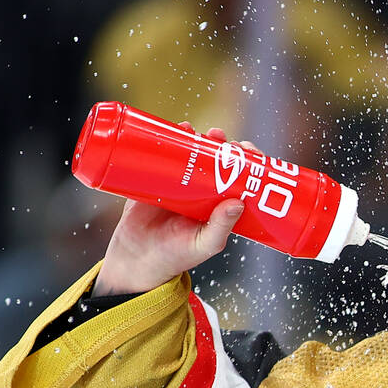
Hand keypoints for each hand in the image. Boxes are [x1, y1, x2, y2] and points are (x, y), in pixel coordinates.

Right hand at [93, 124, 253, 296]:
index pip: (239, 177)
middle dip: (225, 146)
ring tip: (207, 134)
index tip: (250, 153)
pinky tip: (180, 128)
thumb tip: (238, 203)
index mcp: (219, 203)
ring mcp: (178, 181)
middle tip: (227, 141)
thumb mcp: (205, 244)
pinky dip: (172, 138)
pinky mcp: (154, 177)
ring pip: (193, 152)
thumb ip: (221, 227)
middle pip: (217, 159)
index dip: (247, 162)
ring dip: (202, 137)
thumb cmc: (176, 256)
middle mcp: (202, 189)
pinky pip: (164, 153)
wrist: (137, 259)